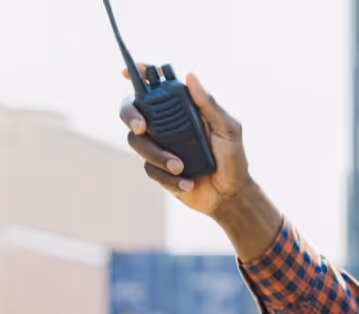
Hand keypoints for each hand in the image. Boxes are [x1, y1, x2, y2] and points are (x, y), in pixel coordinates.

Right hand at [119, 69, 248, 217]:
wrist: (230, 195)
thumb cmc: (233, 159)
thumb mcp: (228, 129)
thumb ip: (209, 104)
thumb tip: (190, 75)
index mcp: (181, 109)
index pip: (155, 87)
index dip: (137, 75)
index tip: (125, 72)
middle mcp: (166, 124)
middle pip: (132, 110)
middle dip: (130, 115)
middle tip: (142, 127)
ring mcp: (159, 146)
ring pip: (137, 142)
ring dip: (157, 155)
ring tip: (181, 167)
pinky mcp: (157, 168)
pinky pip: (149, 168)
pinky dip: (169, 177)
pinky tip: (188, 182)